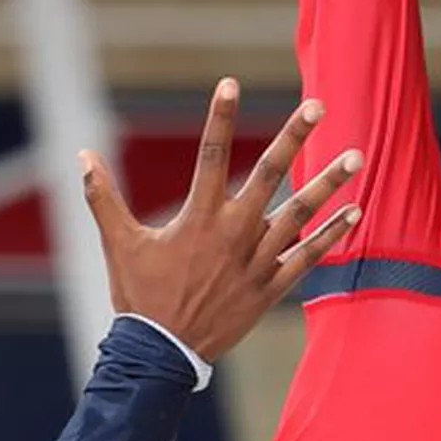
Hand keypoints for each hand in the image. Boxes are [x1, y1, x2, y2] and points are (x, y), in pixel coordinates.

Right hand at [79, 79, 363, 362]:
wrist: (162, 356)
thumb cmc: (139, 298)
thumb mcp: (118, 244)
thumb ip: (102, 197)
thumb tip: (82, 156)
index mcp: (197, 218)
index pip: (210, 155)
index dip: (220, 117)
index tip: (230, 83)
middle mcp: (233, 233)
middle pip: (269, 175)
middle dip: (294, 137)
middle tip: (319, 105)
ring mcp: (256, 261)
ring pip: (300, 214)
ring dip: (329, 183)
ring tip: (357, 156)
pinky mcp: (270, 288)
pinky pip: (308, 258)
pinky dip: (332, 236)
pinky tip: (355, 214)